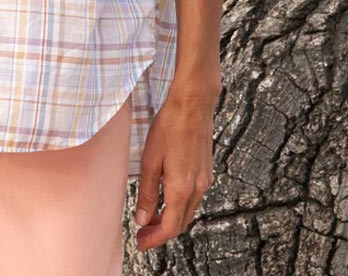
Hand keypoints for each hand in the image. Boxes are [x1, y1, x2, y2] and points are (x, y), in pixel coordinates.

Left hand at [133, 86, 217, 251]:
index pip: (170, 228)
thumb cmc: (169, 127)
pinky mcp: (206, 171)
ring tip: (151, 215)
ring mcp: (204, 180)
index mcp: (181, 189)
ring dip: (171, 218)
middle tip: (142, 231)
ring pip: (188, 211)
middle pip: (181, 223)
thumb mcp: (150, 161)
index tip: (140, 243)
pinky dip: (179, 205)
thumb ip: (147, 193)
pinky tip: (166, 196)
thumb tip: (142, 219)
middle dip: (161, 232)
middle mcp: (197, 189)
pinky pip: (194, 198)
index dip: (154, 239)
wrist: (193, 105)